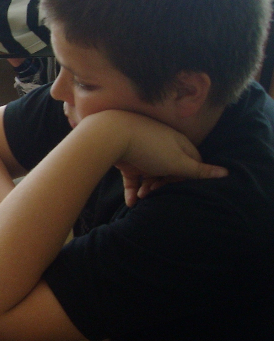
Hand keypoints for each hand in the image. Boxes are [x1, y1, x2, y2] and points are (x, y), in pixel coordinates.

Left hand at [113, 114, 227, 206]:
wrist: (113, 136)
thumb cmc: (150, 148)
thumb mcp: (178, 162)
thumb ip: (198, 170)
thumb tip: (227, 173)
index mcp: (178, 144)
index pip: (192, 162)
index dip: (189, 176)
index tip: (182, 186)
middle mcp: (162, 148)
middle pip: (170, 171)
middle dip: (165, 185)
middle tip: (156, 192)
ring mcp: (144, 154)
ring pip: (151, 177)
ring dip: (148, 190)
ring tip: (142, 197)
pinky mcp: (128, 161)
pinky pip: (133, 180)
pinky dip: (132, 191)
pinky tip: (131, 203)